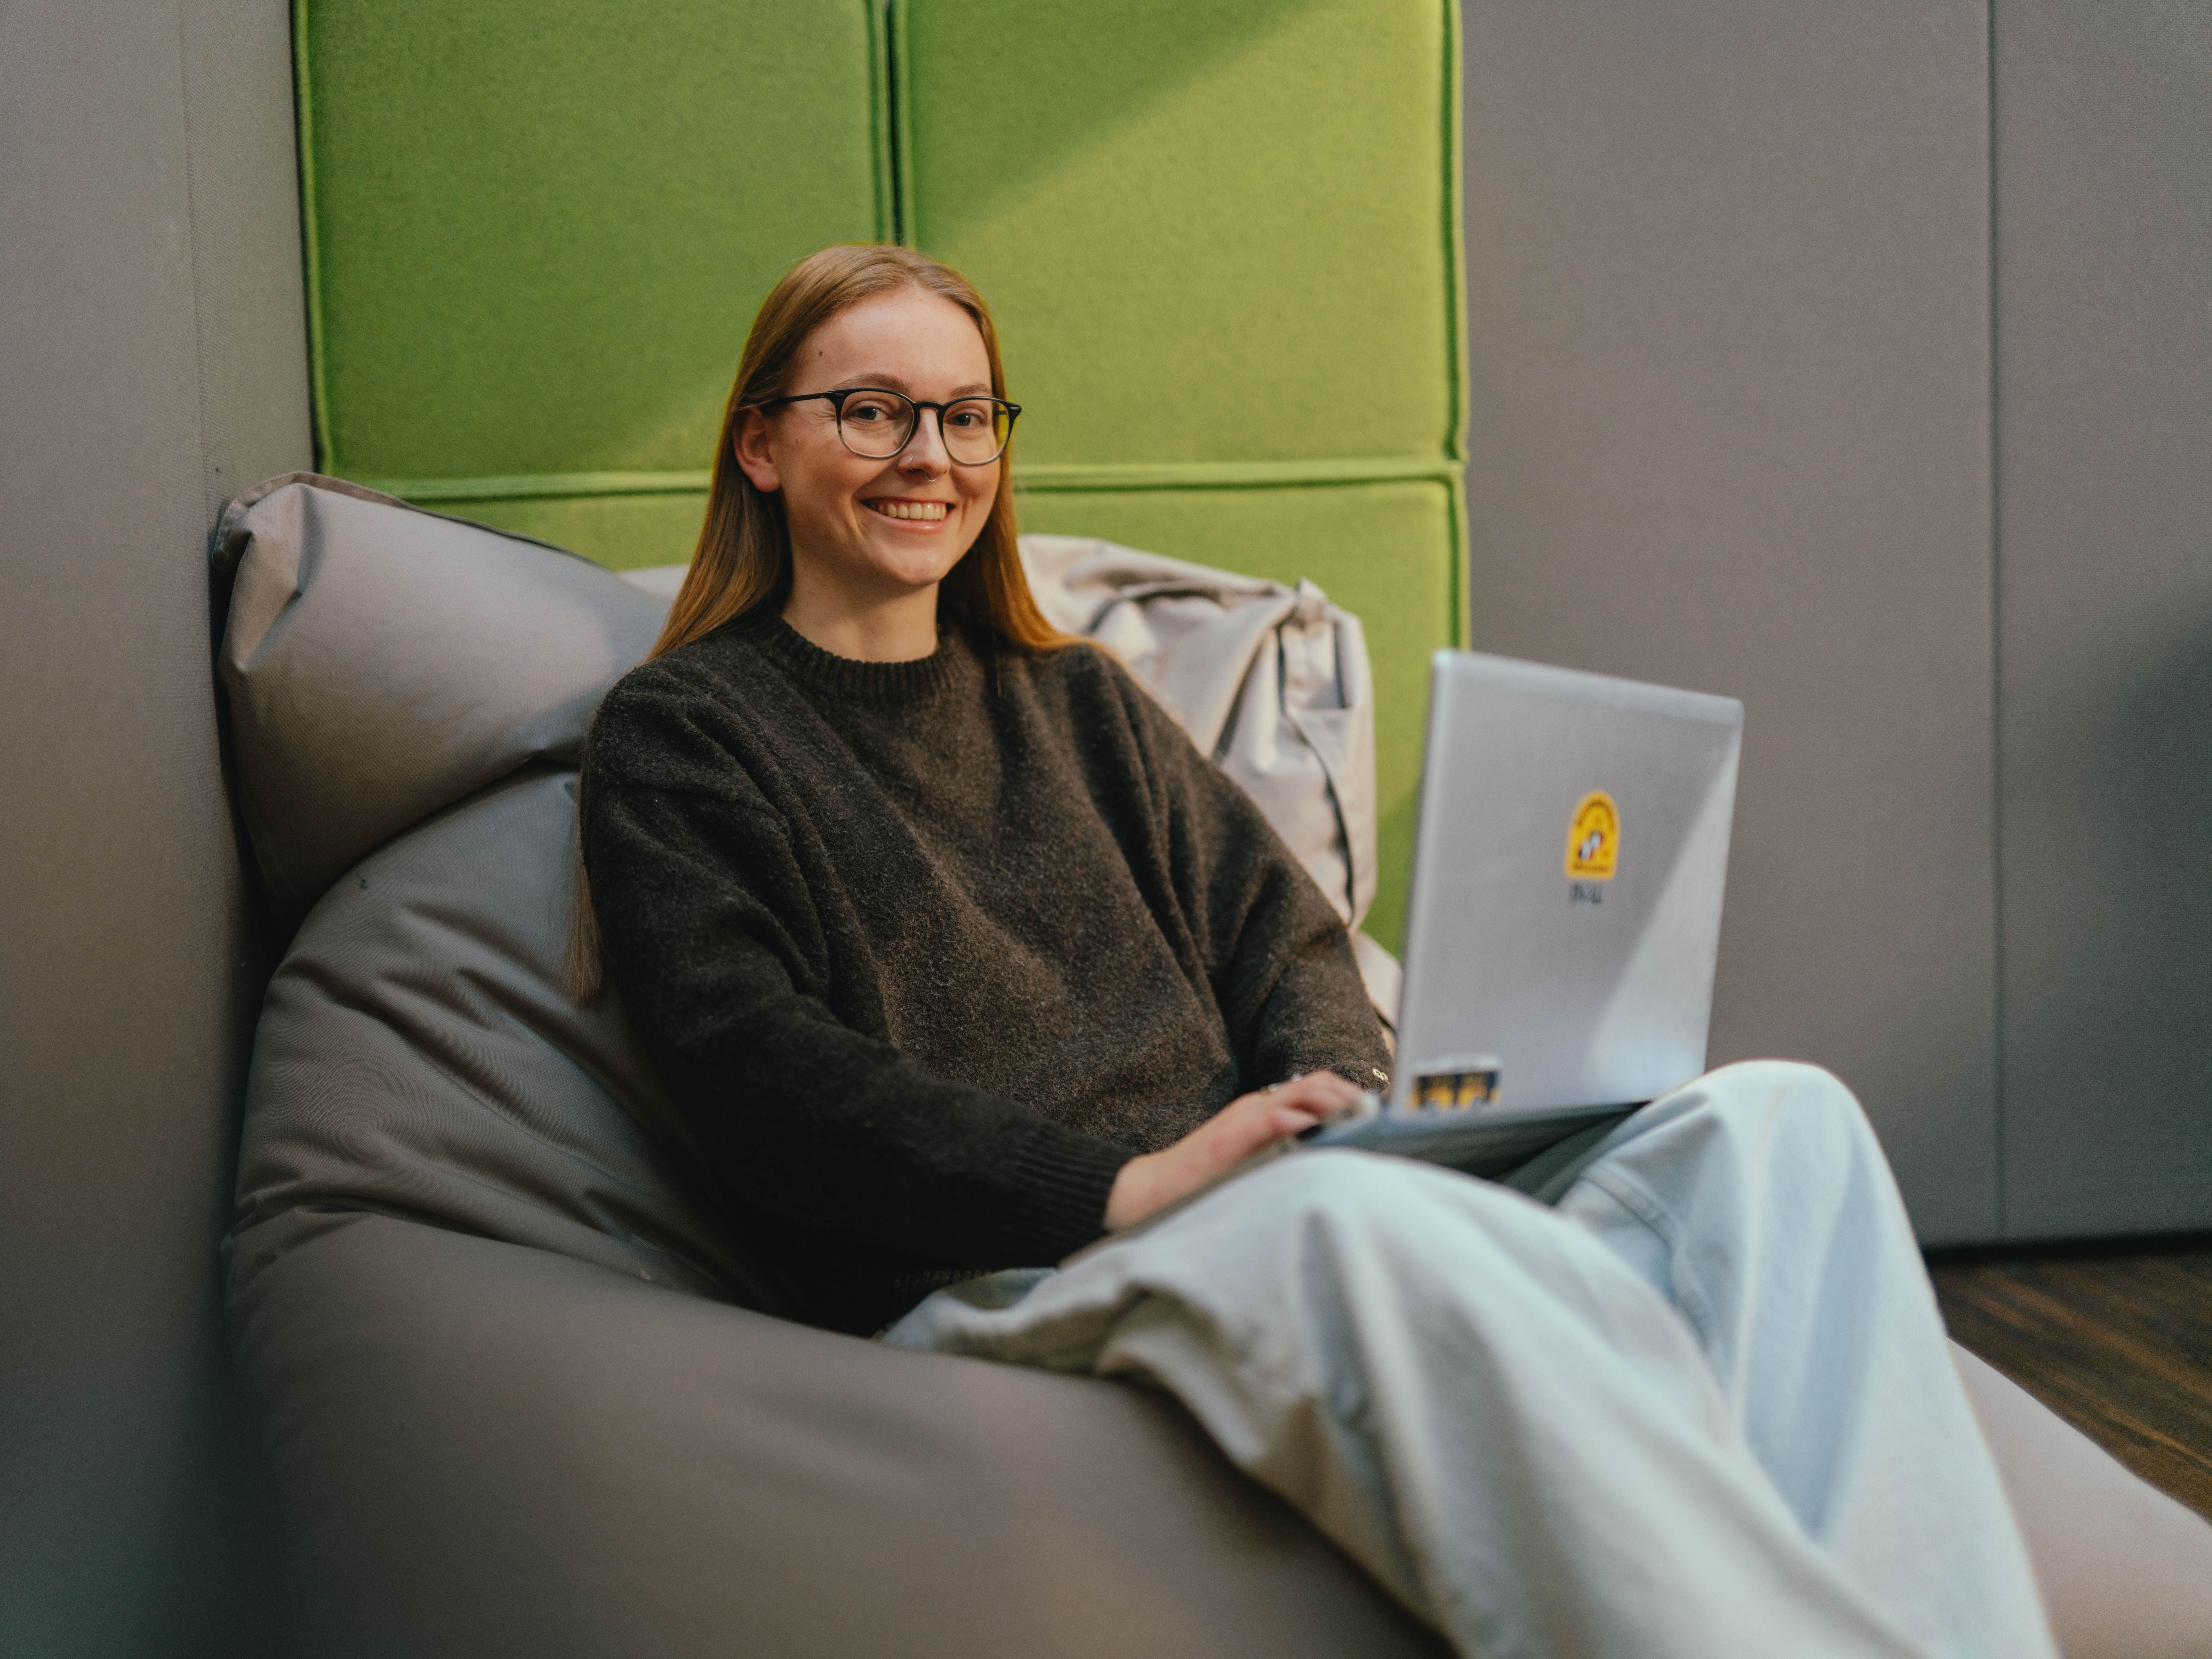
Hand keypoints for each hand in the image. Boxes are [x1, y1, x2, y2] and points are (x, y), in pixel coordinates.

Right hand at [1103, 1071, 1362, 1230]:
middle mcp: (1257, 1105)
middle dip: (1354, 1096)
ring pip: (1301, 1092)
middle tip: (1381, 1116)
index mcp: (1263, 1108)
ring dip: (1338, 1103)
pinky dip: (1302, 1122)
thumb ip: (1287, 1148)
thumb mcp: (1254, 1157)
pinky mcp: (1229, 1139)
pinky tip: (1322, 1133)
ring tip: (1363, 1120)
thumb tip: (1335, 1156)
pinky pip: (1272, 1118)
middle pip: (1317, 1082)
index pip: (1317, 1086)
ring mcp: (1243, 1118)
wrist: (1152, 1191)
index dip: (1351, 1094)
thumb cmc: (1205, 1182)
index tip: (1380, 1112)